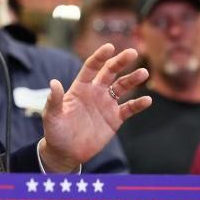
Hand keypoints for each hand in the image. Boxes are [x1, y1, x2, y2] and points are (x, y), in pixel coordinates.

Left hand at [39, 45, 150, 172]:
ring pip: (122, 87)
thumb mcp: (52, 116)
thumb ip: (54, 100)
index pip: (91, 67)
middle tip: (132, 53)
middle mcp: (95, 92)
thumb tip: (53, 82)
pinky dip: (138, 104)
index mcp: (80, 88)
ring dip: (133, 79)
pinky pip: (129, 108)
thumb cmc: (56, 132)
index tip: (110, 47)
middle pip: (110, 72)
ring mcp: (106, 104)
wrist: (66, 152)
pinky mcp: (114, 119)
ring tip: (143, 73)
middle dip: (121, 62)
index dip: (100, 57)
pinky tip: (147, 100)